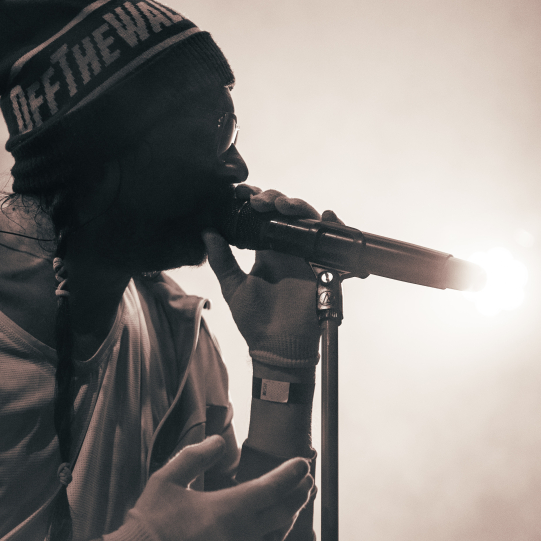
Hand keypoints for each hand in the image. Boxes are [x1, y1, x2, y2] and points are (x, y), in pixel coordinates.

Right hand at [104, 436, 314, 540]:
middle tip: (308, 480)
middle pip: (284, 511)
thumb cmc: (151, 520)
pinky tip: (273, 531)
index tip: (304, 463)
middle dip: (299, 493)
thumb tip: (219, 441)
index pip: (273, 488)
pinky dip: (274, 538)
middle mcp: (243, 534)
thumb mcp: (168, 478)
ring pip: (278, 535)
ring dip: (290, 516)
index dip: (291, 474)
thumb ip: (196, 456)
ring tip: (295, 503)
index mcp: (229, 507)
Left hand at [202, 185, 340, 369]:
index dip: (255, 200)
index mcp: (266, 251)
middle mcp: (287, 249)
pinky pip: (334, 242)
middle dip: (273, 198)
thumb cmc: (255, 321)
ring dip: (296, 206)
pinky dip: (334, 226)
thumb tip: (206, 232)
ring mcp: (306, 256)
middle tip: (257, 200)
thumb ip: (221, 259)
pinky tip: (326, 216)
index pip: (263, 217)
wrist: (278, 347)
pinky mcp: (323, 266)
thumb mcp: (233, 286)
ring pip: (307, 220)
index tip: (241, 193)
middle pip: (286, 212)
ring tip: (280, 205)